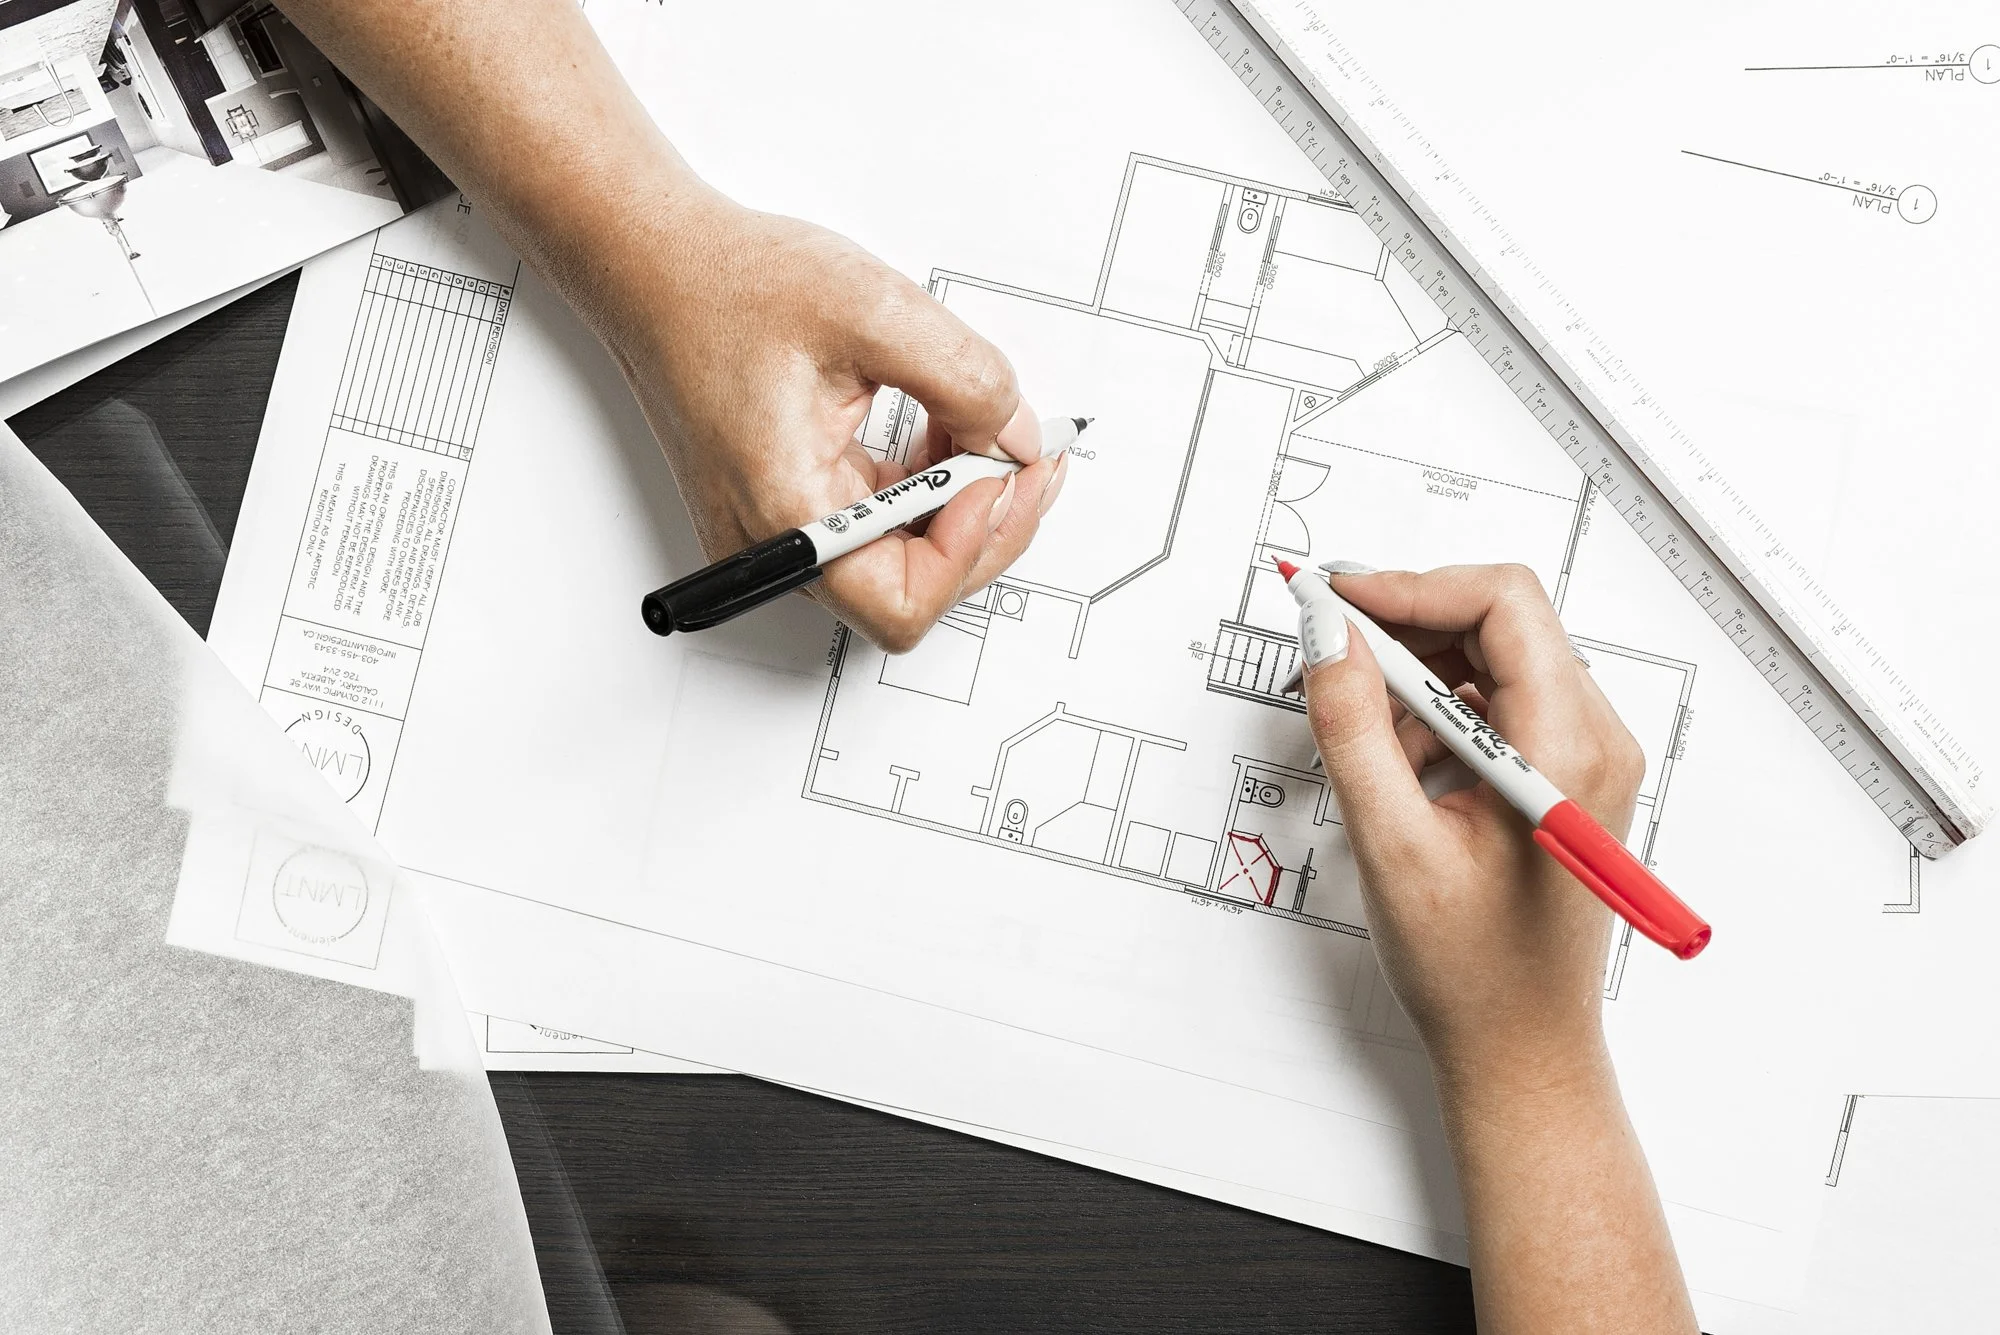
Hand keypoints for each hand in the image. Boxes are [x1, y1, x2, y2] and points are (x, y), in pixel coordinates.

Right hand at [589, 191, 1065, 651]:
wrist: (656, 268)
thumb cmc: (729, 284)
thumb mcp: (875, 310)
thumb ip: (966, 380)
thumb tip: (1017, 437)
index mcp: (783, 510)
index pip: (900, 601)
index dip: (971, 546)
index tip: (1003, 473)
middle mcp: (773, 543)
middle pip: (909, 591)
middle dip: (984, 526)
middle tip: (1029, 456)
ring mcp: (777, 535)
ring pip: (899, 562)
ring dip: (959, 506)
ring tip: (987, 433)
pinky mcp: (786, 512)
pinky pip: (876, 528)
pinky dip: (924, 489)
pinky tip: (944, 431)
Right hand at [1301, 563, 1644, 1089]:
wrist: (1520, 1047)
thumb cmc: (1472, 969)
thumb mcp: (1391, 843)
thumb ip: (1351, 727)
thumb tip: (1324, 635)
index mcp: (1567, 749)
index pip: (1502, 603)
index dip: (1410, 588)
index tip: (1334, 602)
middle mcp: (1594, 740)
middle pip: (1498, 621)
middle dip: (1404, 627)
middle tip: (1325, 651)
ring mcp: (1584, 756)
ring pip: (1492, 660)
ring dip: (1415, 677)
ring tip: (1360, 735)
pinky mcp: (1563, 774)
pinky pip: (1495, 704)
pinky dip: (1434, 715)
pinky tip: (1397, 769)